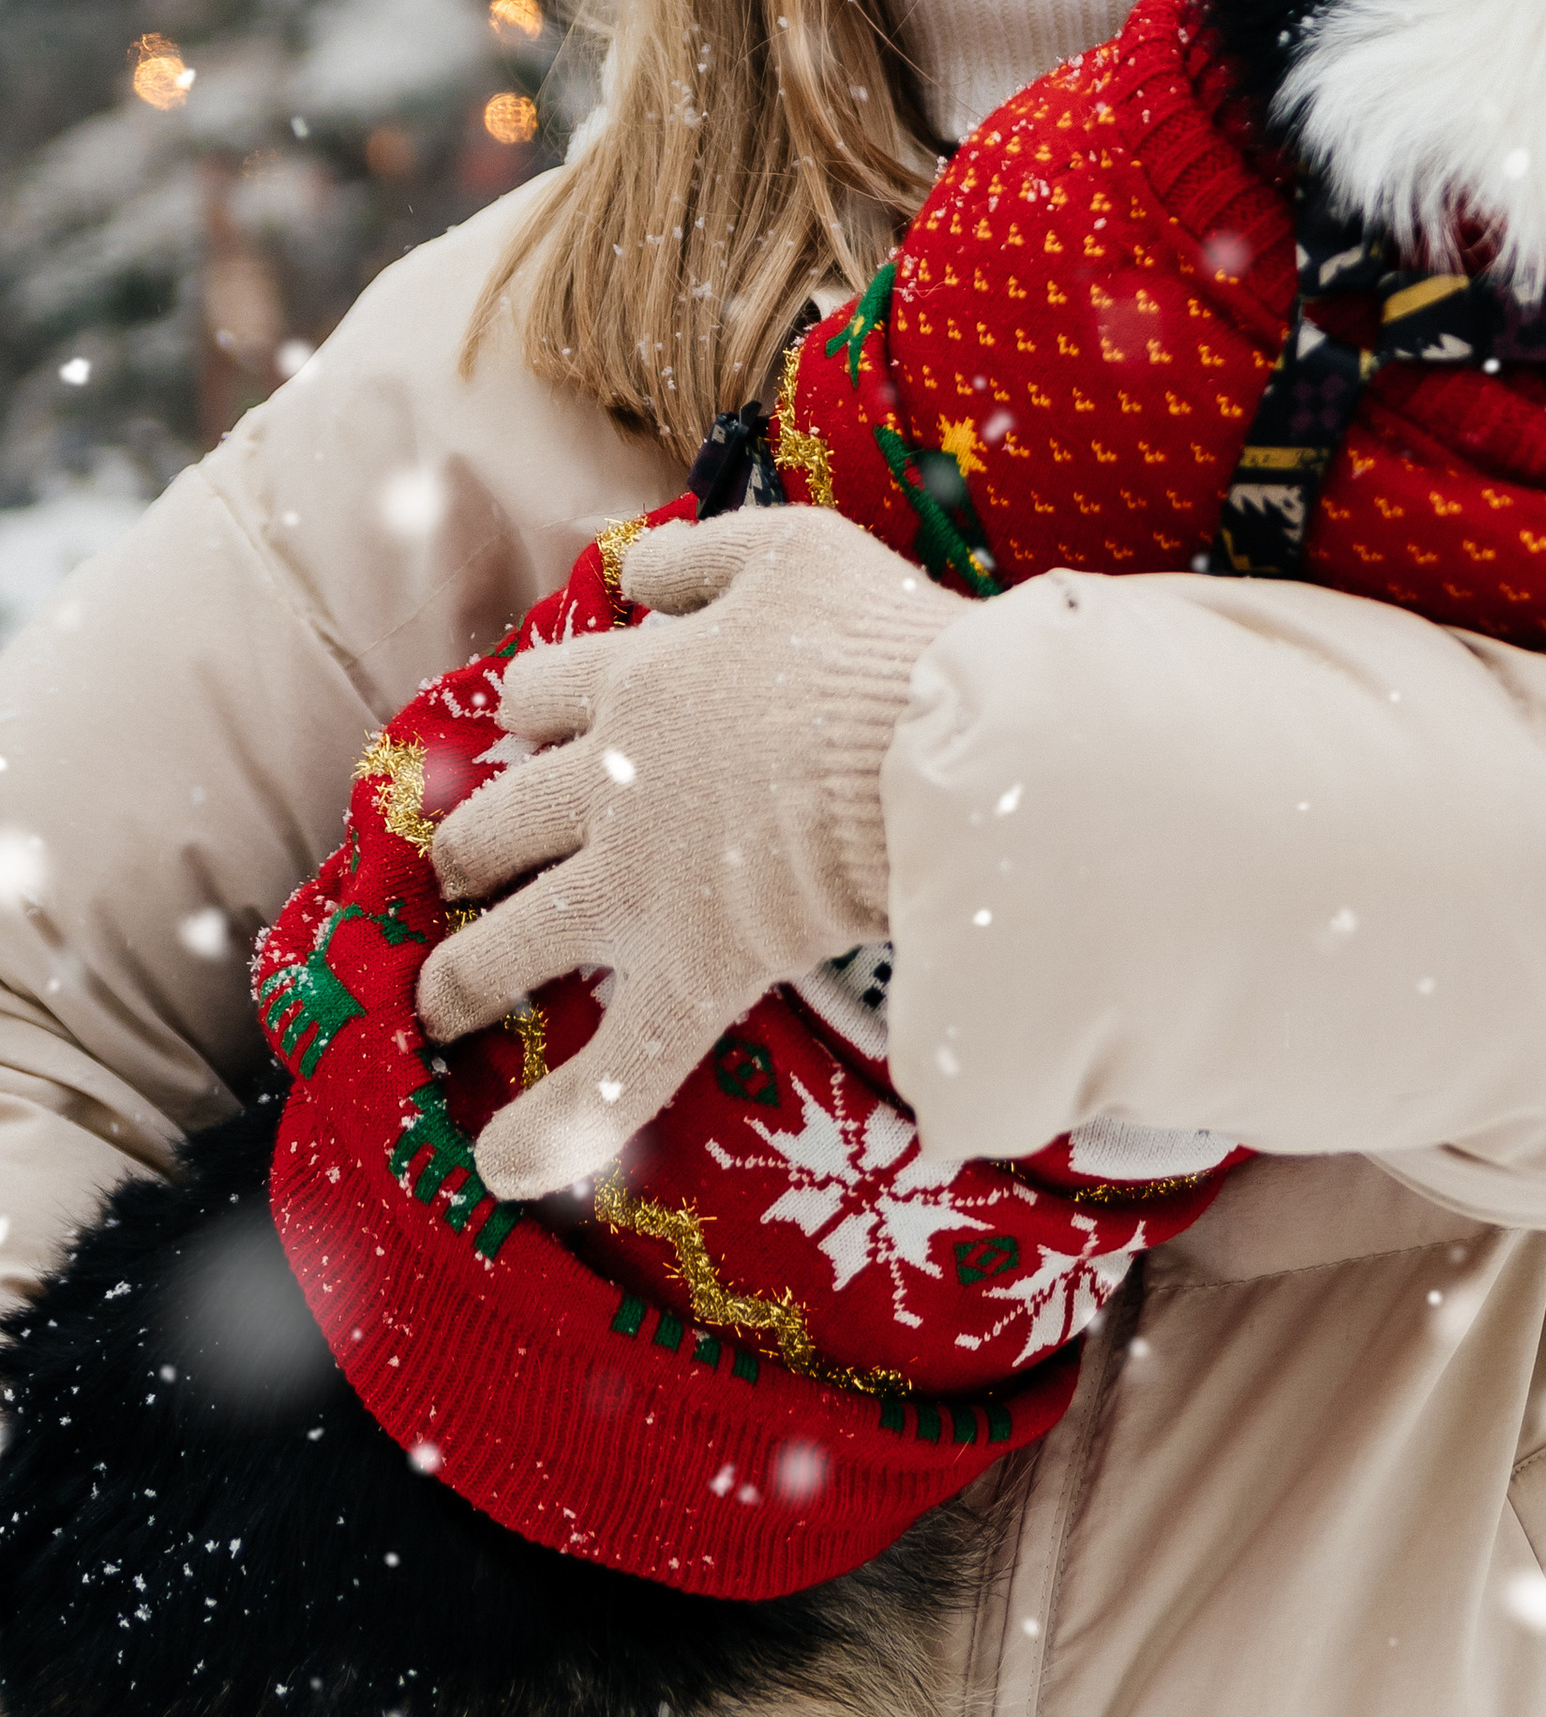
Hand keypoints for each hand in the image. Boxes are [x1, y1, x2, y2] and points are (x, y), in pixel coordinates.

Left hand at [417, 509, 966, 1197]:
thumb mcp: (793, 548)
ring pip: (515, 935)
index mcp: (645, 682)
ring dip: (465, 974)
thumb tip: (639, 567)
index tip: (531, 729)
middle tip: (458, 870)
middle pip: (504, 815)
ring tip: (437, 1003)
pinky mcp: (695, 971)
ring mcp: (642, 885)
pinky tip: (502, 1168)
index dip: (536, 712)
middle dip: (471, 844)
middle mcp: (618, 784)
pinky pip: (614, 1069)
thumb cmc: (881, 643)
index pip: (552, 692)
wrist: (935, 744)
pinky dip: (555, 1126)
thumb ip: (704, 552)